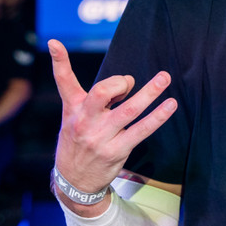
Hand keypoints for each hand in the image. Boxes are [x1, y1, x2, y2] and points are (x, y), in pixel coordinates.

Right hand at [50, 39, 176, 209]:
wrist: (74, 182)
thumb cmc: (78, 142)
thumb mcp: (75, 119)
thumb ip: (96, 98)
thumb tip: (129, 82)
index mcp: (72, 109)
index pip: (64, 81)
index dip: (58, 61)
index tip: (55, 42)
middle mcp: (85, 122)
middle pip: (102, 92)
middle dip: (119, 82)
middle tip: (129, 82)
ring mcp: (101, 137)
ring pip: (129, 110)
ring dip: (150, 92)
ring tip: (164, 78)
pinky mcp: (117, 150)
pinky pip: (142, 130)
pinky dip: (158, 116)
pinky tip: (170, 105)